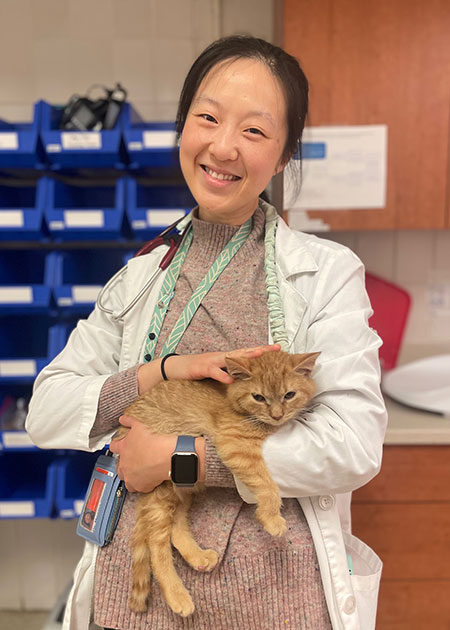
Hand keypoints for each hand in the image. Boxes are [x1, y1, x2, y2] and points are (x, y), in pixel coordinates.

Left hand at [109, 416, 205, 491]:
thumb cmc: (155, 441)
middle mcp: (124, 464)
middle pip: (119, 467)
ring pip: (127, 480)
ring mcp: (131, 477)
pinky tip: (150, 478)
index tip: (119, 446)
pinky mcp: (141, 486)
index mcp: (123, 448)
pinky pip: (139, 488)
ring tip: (141, 472)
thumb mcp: (140, 426)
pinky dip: (143, 484)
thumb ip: (129, 421)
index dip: (116, 445)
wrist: (166, 456)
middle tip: (134, 461)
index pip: (114, 446)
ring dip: (132, 477)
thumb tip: (122, 418)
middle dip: (125, 464)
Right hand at [162, 343, 281, 383]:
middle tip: (275, 348)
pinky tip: (230, 378)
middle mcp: (222, 356)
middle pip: (244, 351)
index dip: (263, 350)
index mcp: (227, 358)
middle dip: (259, 350)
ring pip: (231, 358)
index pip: (248, 352)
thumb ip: (231, 372)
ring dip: (245, 357)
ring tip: (258, 356)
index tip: (278, 348)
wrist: (175, 368)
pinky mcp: (202, 368)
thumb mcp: (217, 371)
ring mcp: (212, 361)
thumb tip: (247, 377)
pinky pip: (214, 371)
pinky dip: (222, 374)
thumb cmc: (198, 370)